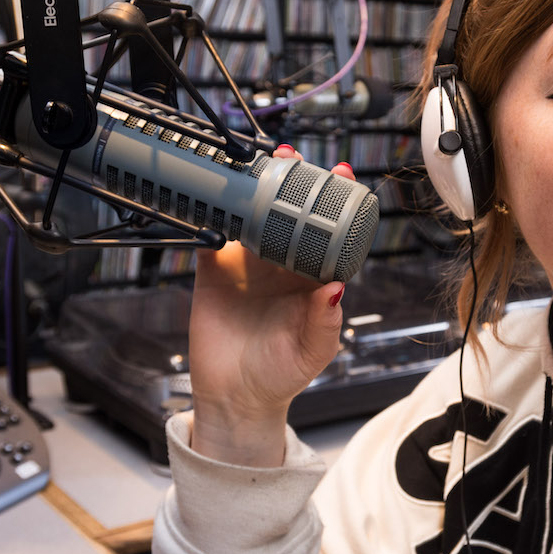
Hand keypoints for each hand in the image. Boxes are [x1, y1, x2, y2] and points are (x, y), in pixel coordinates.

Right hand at [187, 147, 354, 465]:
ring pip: (251, 215)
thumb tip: (337, 288)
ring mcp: (247, 265)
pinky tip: (215, 199)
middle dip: (291, 181)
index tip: (342, 173)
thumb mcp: (312, 351)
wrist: (236, 397)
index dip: (335, 201)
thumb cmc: (282, 374)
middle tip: (291, 157)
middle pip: (288, 212)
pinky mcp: (214, 271)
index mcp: (311, 277)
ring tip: (255, 165)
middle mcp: (281, 265)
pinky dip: (210, 215)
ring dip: (252, 189)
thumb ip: (324, 321)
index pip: (327, 231)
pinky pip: (211, 236)